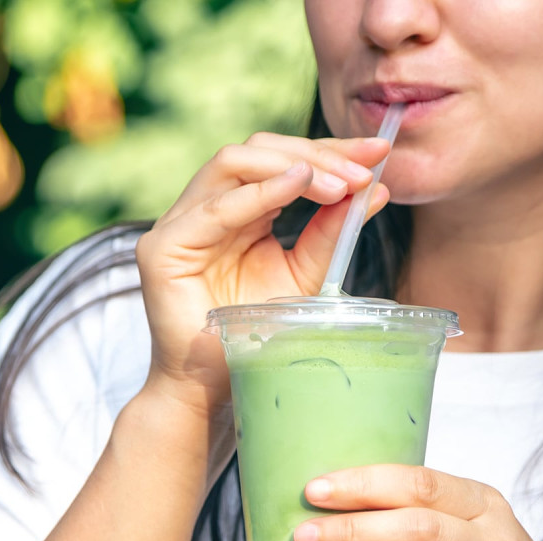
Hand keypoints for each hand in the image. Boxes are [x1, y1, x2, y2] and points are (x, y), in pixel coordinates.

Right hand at [135, 133, 390, 411]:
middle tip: (363, 170)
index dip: (329, 152)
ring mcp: (181, 224)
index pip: (281, 162)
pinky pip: (214, 208)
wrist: (214, 387)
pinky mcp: (164, 248)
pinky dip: (260, 192)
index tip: (378, 152)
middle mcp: (207, 208)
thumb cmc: (256, 336)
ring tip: (341, 183)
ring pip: (234, 163)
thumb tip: (376, 189)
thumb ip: (331, 233)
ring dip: (293, 166)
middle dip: (316, 154)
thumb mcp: (304, 275)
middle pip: (258, 151)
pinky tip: (300, 184)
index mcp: (239, 212)